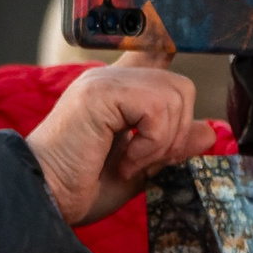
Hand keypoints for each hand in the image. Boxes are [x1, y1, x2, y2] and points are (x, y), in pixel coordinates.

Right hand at [25, 56, 219, 224]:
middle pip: (180, 85)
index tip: (173, 80)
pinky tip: (126, 161)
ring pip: (175, 95)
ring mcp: (104, 82)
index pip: (157, 52)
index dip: (174, 60)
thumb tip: (208, 131)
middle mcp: (109, 79)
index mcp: (115, 92)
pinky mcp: (101, 93)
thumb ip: (169, 147)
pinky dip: (151, 143)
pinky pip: (157, 108)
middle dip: (174, 132)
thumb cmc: (77, 189)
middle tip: (143, 161)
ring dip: (161, 141)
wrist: (44, 201)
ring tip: (129, 164)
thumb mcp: (138, 168)